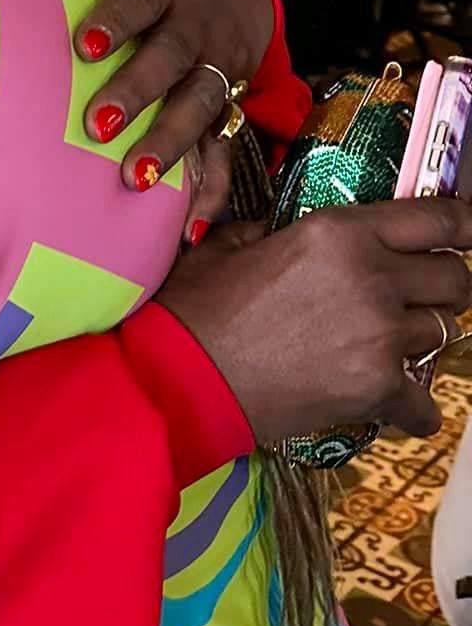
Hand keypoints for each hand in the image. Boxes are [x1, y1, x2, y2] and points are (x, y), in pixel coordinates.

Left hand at [62, 0, 272, 204]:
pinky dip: (212, 190)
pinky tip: (191, 228)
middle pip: (173, 58)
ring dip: (173, 144)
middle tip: (97, 126)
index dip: (116, 19)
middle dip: (139, 92)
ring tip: (138, 179)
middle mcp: (199, 27)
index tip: (84, 45)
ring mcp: (220, 67)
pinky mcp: (231, 105)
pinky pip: (227, 150)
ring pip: (201, 105)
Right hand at [158, 199, 471, 443]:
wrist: (182, 379)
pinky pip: (426, 403)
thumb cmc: (195, 311)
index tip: (470, 230)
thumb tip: (283, 235)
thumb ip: (272, 232)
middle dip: (444, 285)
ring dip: (420, 339)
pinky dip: (413, 408)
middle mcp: (371, 276)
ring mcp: (380, 336)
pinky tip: (395, 404)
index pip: (437, 218)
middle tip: (415, 295)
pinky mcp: (377, 390)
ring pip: (444, 333)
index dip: (465, 223)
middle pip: (456, 277)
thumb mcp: (229, 246)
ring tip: (384, 345)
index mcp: (338, 232)